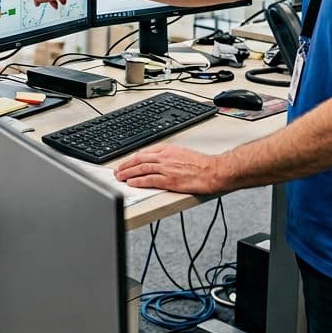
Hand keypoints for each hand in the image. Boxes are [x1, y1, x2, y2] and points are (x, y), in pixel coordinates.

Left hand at [114, 144, 230, 194]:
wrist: (214, 171)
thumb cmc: (202, 164)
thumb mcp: (181, 153)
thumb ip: (168, 157)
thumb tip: (156, 162)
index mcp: (167, 149)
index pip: (144, 152)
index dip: (131, 159)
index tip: (125, 163)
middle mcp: (165, 157)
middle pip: (139, 159)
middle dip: (126, 165)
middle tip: (117, 171)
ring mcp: (166, 168)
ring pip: (141, 169)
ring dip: (128, 173)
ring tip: (120, 178)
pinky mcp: (170, 180)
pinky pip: (149, 180)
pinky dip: (138, 181)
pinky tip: (132, 183)